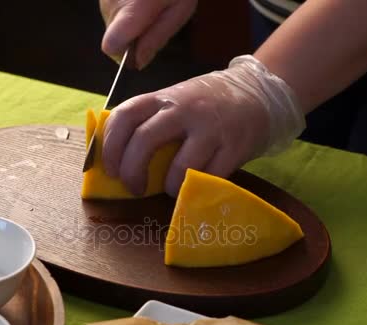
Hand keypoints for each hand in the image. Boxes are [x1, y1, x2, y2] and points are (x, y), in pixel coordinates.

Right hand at [100, 0, 196, 68]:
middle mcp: (111, 4)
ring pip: (111, 23)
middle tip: (154, 19)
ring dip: (129, 21)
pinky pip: (111, 8)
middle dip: (131, 37)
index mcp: (131, 12)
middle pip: (112, 37)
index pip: (111, 46)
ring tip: (150, 3)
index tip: (139, 51)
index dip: (124, 55)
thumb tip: (138, 63)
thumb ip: (157, 37)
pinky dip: (125, 7)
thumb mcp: (179, 10)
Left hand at [102, 55, 305, 196]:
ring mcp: (210, 127)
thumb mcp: (175, 101)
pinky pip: (209, 177)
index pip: (124, 116)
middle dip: (132, 171)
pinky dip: (197, 189)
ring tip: (170, 189)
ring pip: (179, 166)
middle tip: (133, 188)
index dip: (110, 146)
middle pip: (144, 140)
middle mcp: (184, 108)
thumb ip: (150, 122)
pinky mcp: (234, 146)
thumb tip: (118, 158)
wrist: (256, 93)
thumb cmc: (206, 104)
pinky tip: (195, 187)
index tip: (110, 168)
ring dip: (169, 186)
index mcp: (163, 97)